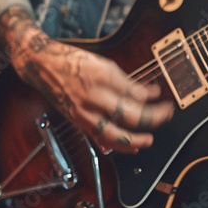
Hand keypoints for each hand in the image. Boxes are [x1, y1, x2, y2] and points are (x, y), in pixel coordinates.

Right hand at [0, 8, 174, 152]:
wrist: (42, 66)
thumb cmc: (72, 61)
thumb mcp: (104, 64)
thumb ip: (127, 81)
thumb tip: (149, 92)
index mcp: (102, 77)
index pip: (135, 94)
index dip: (153, 100)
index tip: (164, 100)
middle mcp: (93, 96)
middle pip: (128, 115)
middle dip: (151, 119)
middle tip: (165, 116)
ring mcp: (84, 111)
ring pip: (113, 134)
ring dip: (134, 140)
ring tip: (148, 140)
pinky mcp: (78, 121)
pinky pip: (100, 137)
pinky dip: (117, 144)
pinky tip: (130, 146)